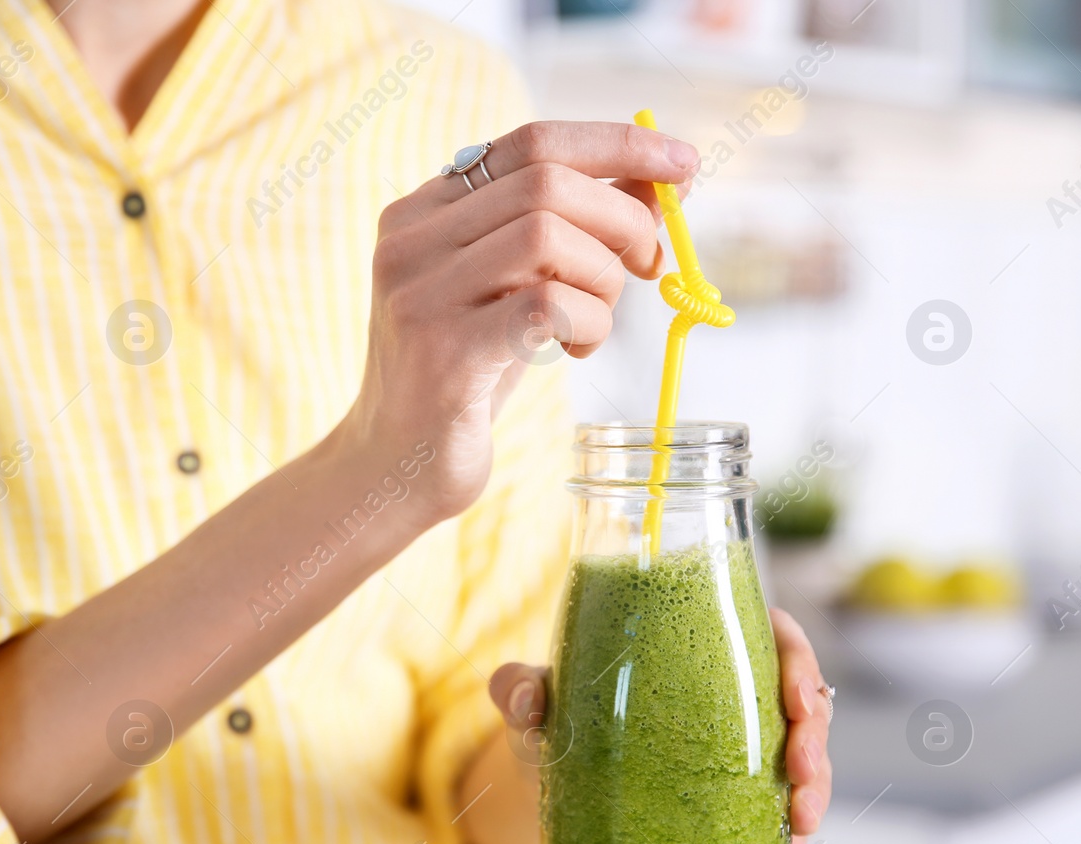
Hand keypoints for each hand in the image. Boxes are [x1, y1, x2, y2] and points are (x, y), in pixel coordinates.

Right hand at [338, 121, 699, 522]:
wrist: (396, 463)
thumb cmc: (466, 372)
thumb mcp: (517, 288)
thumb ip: (573, 231)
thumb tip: (664, 182)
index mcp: (423, 211)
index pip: (532, 142)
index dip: (618, 145)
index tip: (684, 163)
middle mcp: (409, 242)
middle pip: (546, 184)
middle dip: (622, 220)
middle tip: (647, 265)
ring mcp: (419, 296)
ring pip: (547, 237)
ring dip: (603, 280)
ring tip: (593, 326)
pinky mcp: (442, 355)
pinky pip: (546, 306)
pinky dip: (588, 323)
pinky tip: (575, 349)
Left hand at [486, 607, 832, 843]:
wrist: (540, 789)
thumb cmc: (547, 723)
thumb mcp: (529, 700)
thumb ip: (518, 688)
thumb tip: (524, 699)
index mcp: (693, 646)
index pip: (767, 632)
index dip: (797, 658)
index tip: (796, 695)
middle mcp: (725, 693)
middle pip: (799, 697)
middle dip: (814, 733)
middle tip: (798, 769)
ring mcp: (735, 748)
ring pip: (802, 757)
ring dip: (815, 790)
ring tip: (799, 828)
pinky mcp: (731, 800)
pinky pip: (778, 811)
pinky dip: (790, 835)